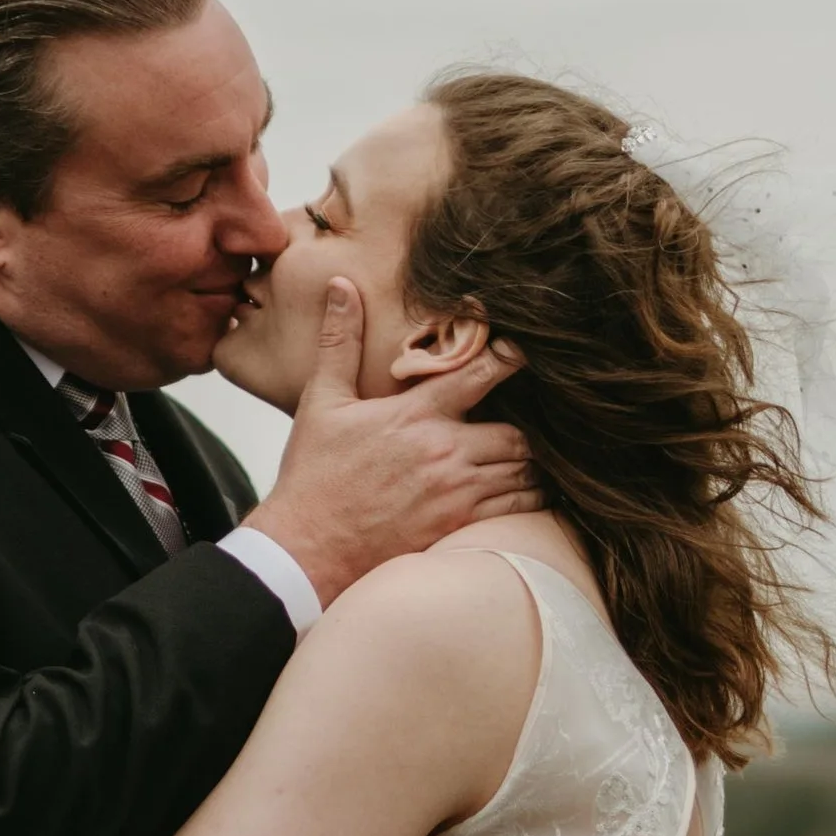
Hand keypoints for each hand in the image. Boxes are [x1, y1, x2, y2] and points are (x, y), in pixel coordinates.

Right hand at [247, 281, 538, 601]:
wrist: (307, 548)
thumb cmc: (314, 476)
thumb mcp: (322, 402)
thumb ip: (340, 342)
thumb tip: (342, 287)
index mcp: (414, 415)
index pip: (480, 373)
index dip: (508, 358)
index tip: (519, 352)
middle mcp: (442, 451)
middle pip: (517, 431)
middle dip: (525, 426)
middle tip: (524, 421)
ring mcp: (455, 492)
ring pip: (523, 470)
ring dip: (528, 462)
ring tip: (523, 456)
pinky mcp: (458, 526)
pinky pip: (517, 508)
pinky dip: (528, 498)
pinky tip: (523, 491)